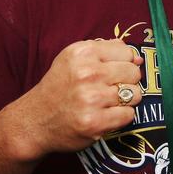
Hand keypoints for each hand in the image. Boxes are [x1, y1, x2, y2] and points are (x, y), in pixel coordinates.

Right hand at [3, 39, 142, 160]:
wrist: (34, 121)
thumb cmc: (60, 86)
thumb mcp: (75, 58)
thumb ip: (107, 50)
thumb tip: (138, 58)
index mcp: (83, 53)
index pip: (127, 53)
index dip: (124, 63)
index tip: (113, 71)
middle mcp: (87, 74)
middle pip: (134, 73)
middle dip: (127, 81)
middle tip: (111, 88)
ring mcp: (91, 99)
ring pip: (135, 94)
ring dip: (126, 100)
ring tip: (107, 102)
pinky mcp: (94, 123)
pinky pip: (129, 115)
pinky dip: (121, 117)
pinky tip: (106, 115)